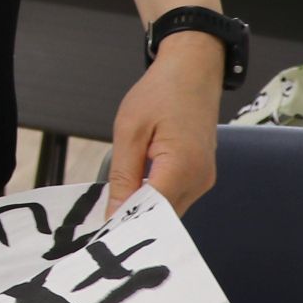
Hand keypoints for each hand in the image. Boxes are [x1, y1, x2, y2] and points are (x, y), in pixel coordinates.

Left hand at [108, 34, 220, 210]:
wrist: (193, 69)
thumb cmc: (162, 91)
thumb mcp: (130, 130)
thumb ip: (123, 176)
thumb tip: (114, 215)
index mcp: (182, 167)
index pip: (150, 213)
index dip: (124, 224)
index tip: (99, 233)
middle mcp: (199, 180)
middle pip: (161, 217)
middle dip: (132, 220)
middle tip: (100, 224)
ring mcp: (203, 179)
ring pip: (168, 211)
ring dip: (143, 210)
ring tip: (115, 206)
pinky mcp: (201, 176)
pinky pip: (175, 198)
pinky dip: (154, 199)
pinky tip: (135, 191)